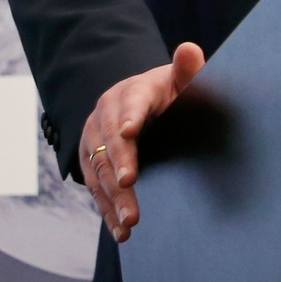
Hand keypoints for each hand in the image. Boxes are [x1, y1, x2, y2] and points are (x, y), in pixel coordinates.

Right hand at [79, 41, 205, 241]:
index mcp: (132, 91)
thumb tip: (189, 48)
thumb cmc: (169, 94)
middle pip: (110, 141)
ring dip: (113, 196)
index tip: (130, 132)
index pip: (130, 102)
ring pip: (98, 169)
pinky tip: (121, 232)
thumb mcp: (180, 81)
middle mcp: (107, 114)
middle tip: (129, 184)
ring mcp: (95, 140)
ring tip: (130, 221)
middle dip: (119, 164)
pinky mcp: (91, 163)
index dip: (129, 117)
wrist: (142, 106)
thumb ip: (188, 70)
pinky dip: (107, 211)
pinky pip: (95, 189)